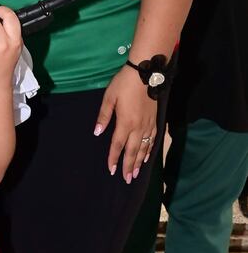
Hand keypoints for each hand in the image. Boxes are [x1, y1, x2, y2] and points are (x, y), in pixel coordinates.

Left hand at [94, 66, 157, 180]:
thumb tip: (97, 133)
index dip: (113, 158)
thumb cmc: (124, 84)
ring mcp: (149, 124)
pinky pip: (153, 139)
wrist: (146, 73)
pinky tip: (148, 156)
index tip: (111, 170)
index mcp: (125, 123)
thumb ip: (103, 116)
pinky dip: (150, 150)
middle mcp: (138, 127)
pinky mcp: (155, 120)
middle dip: (129, 166)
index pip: (117, 145)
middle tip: (127, 179)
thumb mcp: (109, 98)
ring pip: (144, 147)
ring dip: (140, 161)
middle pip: (133, 151)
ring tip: (137, 173)